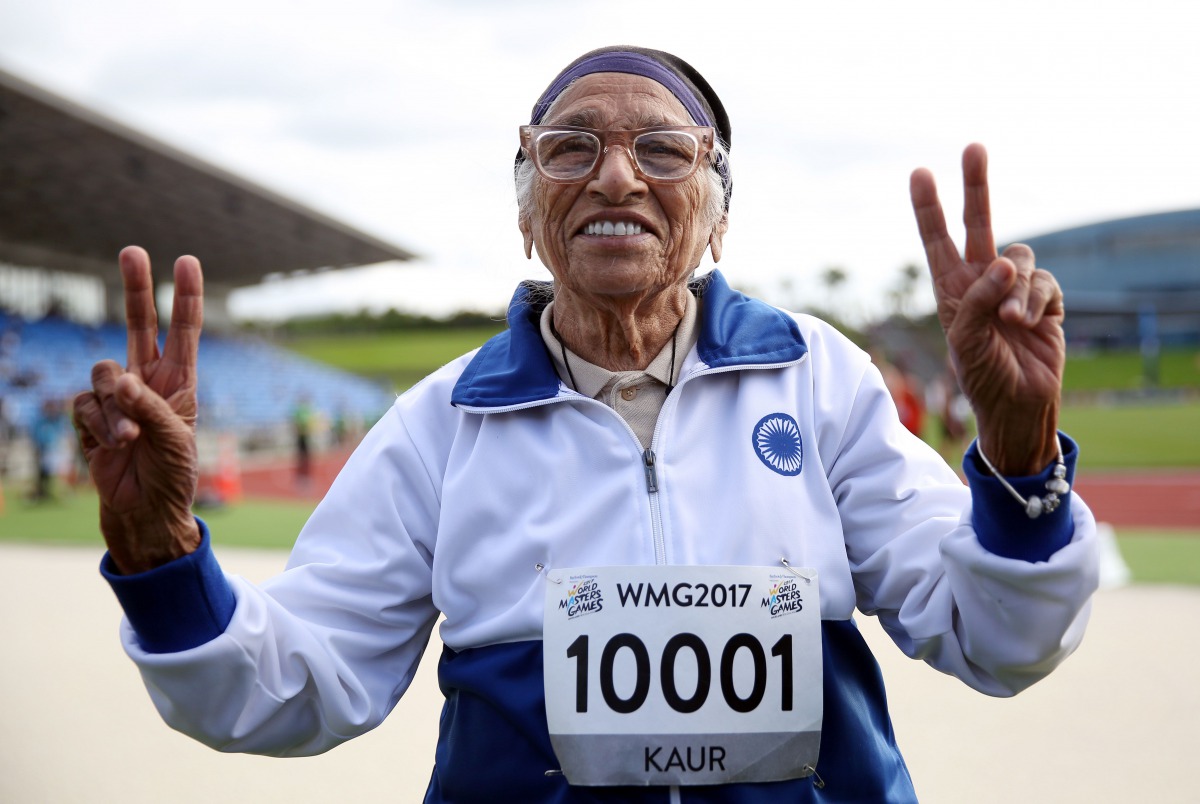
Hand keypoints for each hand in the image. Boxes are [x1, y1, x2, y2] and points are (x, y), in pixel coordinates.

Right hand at [73, 247, 203, 572]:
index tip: (187, 261)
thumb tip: (121, 380)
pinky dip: (98, 425)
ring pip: (103, 372)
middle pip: (137, 324)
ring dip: (114, 406)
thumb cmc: (172, 475)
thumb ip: (149, 406)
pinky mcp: (90, 416)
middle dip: (136, 288)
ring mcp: (116, 397)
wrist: (144, 511)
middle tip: (133, 250)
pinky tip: (111, 447)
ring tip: (129, 439)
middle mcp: (148, 381)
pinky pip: (85, 405)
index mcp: (180, 381)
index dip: (185, 296)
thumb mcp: (175, 439)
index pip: (183, 330)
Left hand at [910, 144, 1064, 474]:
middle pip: (979, 224)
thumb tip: (1004, 265)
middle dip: (976, 187)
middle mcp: (980, 281)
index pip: (937, 240)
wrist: (1017, 405)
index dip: (928, 208)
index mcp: (950, 289)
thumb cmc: (982, 376)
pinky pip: (1045, 283)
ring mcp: (1014, 289)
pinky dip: (1038, 303)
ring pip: (1019, 257)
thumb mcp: (965, 341)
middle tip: (973, 147)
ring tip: (1011, 324)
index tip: (919, 172)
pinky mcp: (1046, 300)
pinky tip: (1031, 326)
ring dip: (1016, 290)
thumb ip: (977, 301)